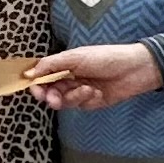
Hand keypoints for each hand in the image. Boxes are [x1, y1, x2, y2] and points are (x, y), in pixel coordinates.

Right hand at [32, 43, 163, 111]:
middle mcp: (69, 78)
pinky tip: (98, 92)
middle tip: (54, 99)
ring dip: (73, 97)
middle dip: (52, 96)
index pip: (42, 76)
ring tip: (88, 90)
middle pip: (50, 91)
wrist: (135, 69)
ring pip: (64, 101)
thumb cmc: (106, 57)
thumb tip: (28, 73)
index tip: (36, 90)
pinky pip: (80, 105)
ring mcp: (80, 91)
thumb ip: (50, 65)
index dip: (36, 84)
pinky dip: (87, 99)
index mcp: (63, 65)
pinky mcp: (91, 102)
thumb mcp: (75, 57)